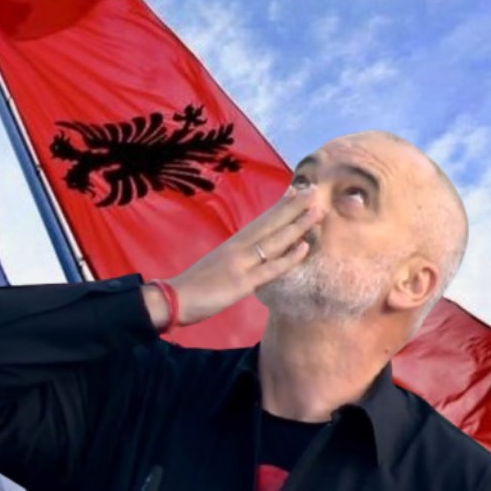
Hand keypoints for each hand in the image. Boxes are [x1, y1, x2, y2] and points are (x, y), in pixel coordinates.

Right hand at [144, 185, 320, 328]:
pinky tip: (304, 247)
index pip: (259, 222)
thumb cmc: (192, 286)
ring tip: (317, 211)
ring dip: (297, 226)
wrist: (173, 298)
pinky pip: (270, 268)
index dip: (278, 207)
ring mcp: (241, 264)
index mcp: (232, 245)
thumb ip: (234, 259)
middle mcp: (238, 248)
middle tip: (313, 191)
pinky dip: (288, 257)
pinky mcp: (242, 282)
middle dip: (292, 208)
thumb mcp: (216, 266)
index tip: (294, 191)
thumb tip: (250, 256)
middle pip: (270, 224)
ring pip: (274, 241)